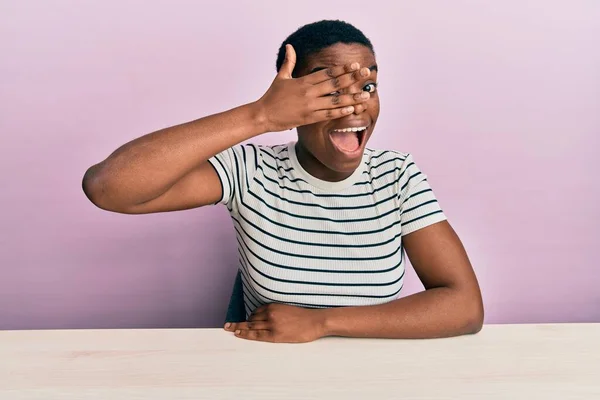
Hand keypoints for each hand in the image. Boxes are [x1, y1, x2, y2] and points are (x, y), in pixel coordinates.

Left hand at [224, 303, 326, 342]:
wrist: (315, 321)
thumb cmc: (304, 316)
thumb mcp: (287, 309)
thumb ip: (276, 311)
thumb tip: (266, 317)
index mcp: (273, 306)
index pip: (256, 312)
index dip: (248, 317)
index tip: (241, 320)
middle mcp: (270, 314)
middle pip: (251, 319)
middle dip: (239, 323)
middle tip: (227, 325)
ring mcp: (272, 325)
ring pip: (251, 326)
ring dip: (240, 328)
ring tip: (230, 330)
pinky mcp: (276, 335)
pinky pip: (257, 335)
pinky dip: (246, 334)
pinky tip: (238, 334)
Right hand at [255, 44, 371, 131]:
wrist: (263, 115)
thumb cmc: (272, 96)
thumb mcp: (281, 77)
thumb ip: (288, 62)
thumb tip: (290, 47)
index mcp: (304, 81)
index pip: (327, 73)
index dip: (343, 69)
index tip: (355, 66)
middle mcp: (309, 92)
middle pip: (335, 84)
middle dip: (352, 79)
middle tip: (367, 75)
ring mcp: (310, 106)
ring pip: (335, 100)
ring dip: (352, 97)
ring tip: (365, 95)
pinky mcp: (309, 118)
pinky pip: (328, 114)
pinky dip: (340, 111)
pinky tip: (352, 109)